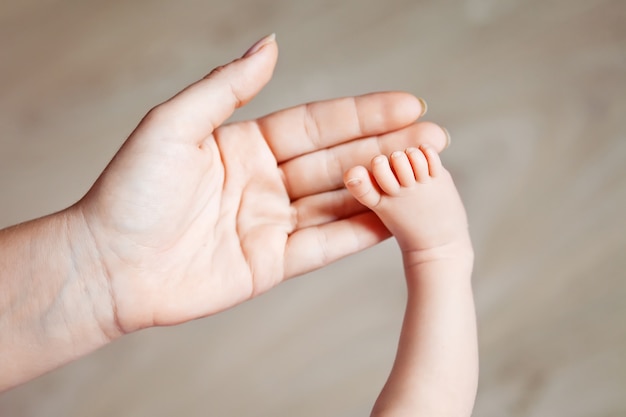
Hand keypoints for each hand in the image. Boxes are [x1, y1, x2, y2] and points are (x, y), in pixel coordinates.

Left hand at [73, 35, 448, 332]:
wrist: (106, 265)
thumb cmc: (130, 191)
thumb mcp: (174, 123)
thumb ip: (228, 87)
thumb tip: (272, 44)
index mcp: (245, 144)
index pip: (316, 124)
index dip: (362, 114)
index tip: (407, 104)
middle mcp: (264, 181)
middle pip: (337, 161)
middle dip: (386, 149)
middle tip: (435, 137)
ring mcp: (271, 224)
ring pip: (338, 201)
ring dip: (383, 187)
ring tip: (428, 173)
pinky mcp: (272, 265)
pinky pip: (325, 244)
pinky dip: (361, 231)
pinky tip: (397, 218)